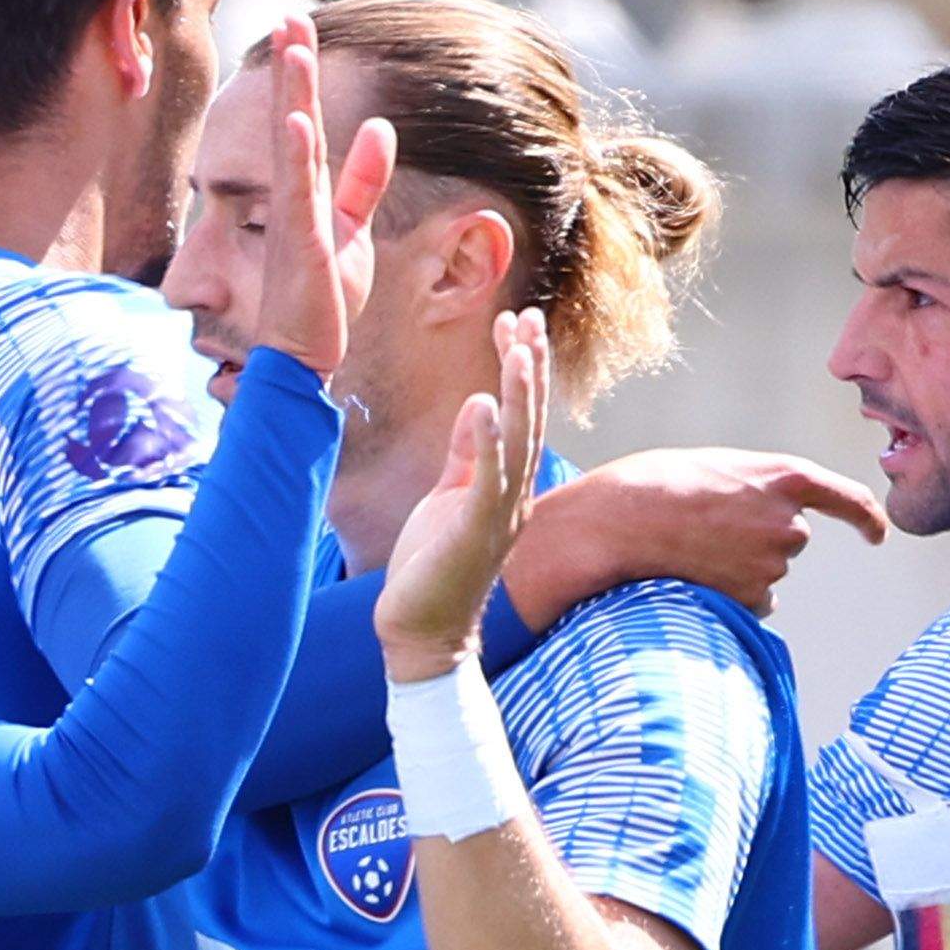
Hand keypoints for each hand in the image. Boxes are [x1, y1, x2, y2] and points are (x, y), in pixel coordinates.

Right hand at [240, 18, 397, 386]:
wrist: (301, 357)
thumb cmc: (320, 301)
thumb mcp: (351, 229)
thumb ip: (363, 180)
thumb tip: (382, 128)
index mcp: (305, 193)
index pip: (303, 122)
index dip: (301, 77)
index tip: (298, 30)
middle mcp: (291, 200)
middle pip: (291, 121)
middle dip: (290, 69)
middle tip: (288, 18)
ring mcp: (291, 222)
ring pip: (290, 147)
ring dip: (291, 96)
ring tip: (292, 48)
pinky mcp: (302, 248)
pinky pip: (297, 196)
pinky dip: (296, 158)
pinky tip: (297, 123)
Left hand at [374, 309, 552, 678]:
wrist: (420, 632)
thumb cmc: (432, 566)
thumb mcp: (446, 497)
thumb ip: (465, 454)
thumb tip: (479, 402)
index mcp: (505, 484)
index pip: (520, 414)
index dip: (519, 368)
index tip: (514, 324)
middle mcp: (513, 495)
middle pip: (529, 418)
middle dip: (528, 367)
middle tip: (527, 318)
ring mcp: (500, 513)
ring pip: (520, 442)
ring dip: (520, 393)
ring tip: (519, 347)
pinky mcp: (476, 531)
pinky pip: (488, 479)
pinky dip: (489, 441)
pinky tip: (486, 404)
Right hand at [510, 446, 894, 625]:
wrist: (617, 522)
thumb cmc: (655, 486)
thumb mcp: (719, 468)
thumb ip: (757, 489)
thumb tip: (765, 525)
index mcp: (787, 477)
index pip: (848, 500)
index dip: (867, 519)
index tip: (877, 536)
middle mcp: (791, 522)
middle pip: (791, 541)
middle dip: (757, 541)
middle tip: (706, 531)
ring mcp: (773, 563)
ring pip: (766, 576)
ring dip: (737, 570)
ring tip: (691, 551)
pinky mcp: (751, 597)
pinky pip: (751, 605)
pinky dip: (728, 597)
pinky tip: (695, 577)